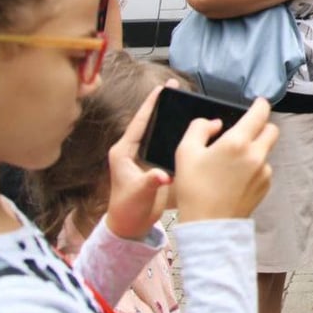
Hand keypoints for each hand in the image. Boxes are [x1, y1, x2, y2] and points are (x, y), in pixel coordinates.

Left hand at [105, 83, 174, 240]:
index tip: (161, 88)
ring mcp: (143, 156)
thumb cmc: (127, 210)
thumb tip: (164, 176)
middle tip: (174, 86)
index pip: (138, 122)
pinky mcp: (153, 164)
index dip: (150, 105)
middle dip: (162, 104)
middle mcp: (132, 150)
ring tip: (183, 100)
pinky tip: (189, 126)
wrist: (129, 226)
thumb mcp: (138, 193)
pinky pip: (165, 143)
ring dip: (169, 116)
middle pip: (148, 121)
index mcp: (123, 152)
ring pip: (157, 131)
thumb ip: (150, 181)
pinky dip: (175, 133)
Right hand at [174, 98, 277, 222]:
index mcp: (237, 142)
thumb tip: (214, 123)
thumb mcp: (185, 152)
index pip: (260, 113)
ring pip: (266, 150)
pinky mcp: (266, 185)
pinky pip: (264, 168)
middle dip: (261, 127)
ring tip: (232, 162)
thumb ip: (199, 128)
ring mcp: (264, 171)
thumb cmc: (194, 189)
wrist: (209, 226)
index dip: (260, 104)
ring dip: (255, 149)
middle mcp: (256, 154)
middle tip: (245, 132)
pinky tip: (236, 178)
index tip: (258, 102)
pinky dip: (254, 167)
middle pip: (271, 129)